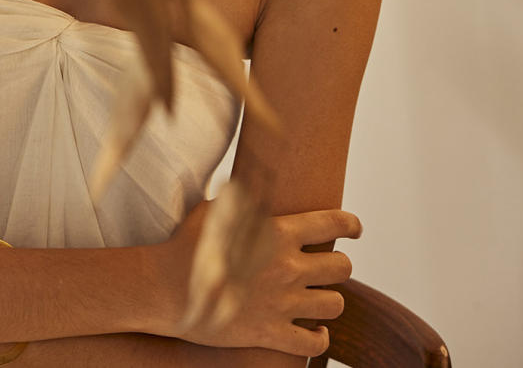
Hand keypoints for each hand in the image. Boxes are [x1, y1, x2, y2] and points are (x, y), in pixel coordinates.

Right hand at [153, 199, 359, 358]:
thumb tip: (255, 180)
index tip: (355, 228)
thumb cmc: (187, 242)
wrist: (166, 288)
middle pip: (341, 268)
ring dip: (330, 300)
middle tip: (327, 265)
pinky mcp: (271, 334)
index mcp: (278, 233)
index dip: (350, 224)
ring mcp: (282, 304)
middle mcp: (288, 268)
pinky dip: (319, 337)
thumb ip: (245, 199)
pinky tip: (315, 330)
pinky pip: (313, 342)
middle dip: (338, 265)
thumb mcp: (218, 208)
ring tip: (319, 296)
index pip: (332, 224)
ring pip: (334, 305)